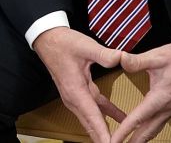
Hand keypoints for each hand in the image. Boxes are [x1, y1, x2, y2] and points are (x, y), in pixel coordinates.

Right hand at [34, 27, 123, 142]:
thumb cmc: (63, 43)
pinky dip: (106, 117)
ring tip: (120, 139)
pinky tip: (121, 119)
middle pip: (91, 126)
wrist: (47, 39)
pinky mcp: (78, 93)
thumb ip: (104, 54)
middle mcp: (74, 99)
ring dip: (105, 131)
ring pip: (92, 120)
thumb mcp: (85, 46)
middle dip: (105, 139)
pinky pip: (94, 110)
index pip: (93, 119)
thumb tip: (122, 58)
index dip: (104, 135)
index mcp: (76, 91)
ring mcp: (75, 97)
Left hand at [109, 42, 170, 142]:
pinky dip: (148, 130)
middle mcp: (167, 108)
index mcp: (160, 98)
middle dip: (132, 141)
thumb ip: (136, 61)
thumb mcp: (156, 56)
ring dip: (140, 138)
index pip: (138, 119)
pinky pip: (159, 123)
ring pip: (154, 129)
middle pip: (147, 132)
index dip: (124, 131)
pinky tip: (142, 130)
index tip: (114, 140)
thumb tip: (119, 60)